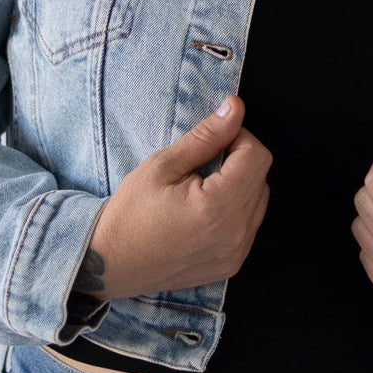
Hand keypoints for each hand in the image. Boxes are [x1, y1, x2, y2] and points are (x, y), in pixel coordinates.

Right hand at [74, 97, 270, 301]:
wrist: (111, 263)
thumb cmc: (131, 213)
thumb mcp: (162, 165)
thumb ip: (205, 136)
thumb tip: (234, 108)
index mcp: (218, 208)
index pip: (257, 155)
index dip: (237, 138)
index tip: (211, 142)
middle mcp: (235, 234)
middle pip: (261, 176)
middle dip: (238, 160)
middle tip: (201, 165)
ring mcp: (235, 253)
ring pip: (259, 200)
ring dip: (240, 185)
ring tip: (202, 189)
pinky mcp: (231, 264)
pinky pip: (250, 225)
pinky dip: (236, 210)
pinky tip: (205, 210)